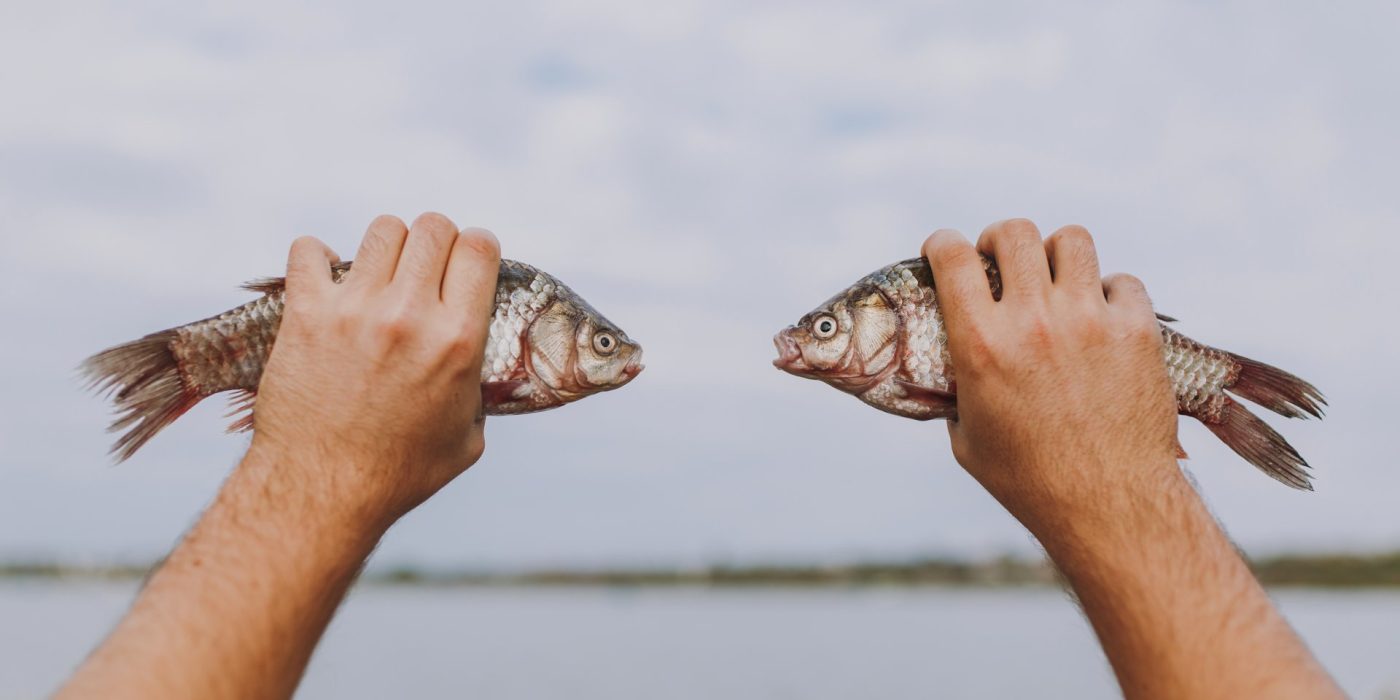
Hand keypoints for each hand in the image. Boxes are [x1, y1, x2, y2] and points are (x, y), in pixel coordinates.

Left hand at [250, 212, 500, 529]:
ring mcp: (356, 312)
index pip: (480, 248)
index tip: (465, 264)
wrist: (323, 491)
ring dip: (385, 248)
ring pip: (382, 230)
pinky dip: (315, 259)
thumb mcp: (468, 436)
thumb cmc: (400, 473)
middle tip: (422, 271)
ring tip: (376, 277)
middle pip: (434, 226)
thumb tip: (480, 370)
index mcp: (459, 341)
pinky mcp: (307, 315)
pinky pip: (308, 251)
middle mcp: (411, 317)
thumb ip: (479, 390)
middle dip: (435, 242)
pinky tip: (325, 284)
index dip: (477, 248)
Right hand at [922, 219, 1179, 536]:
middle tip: (1003, 261)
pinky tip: (1103, 318)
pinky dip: (1110, 293)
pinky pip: (1122, 281)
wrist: (1109, 505)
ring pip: (1071, 240)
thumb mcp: (967, 437)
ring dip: (1058, 255)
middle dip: (1000, 239)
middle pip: (1013, 233)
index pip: (951, 256)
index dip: (942, 244)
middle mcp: (1033, 321)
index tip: (945, 252)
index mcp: (980, 345)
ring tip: (1057, 279)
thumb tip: (950, 373)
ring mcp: (1090, 320)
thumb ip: (957, 390)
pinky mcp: (1138, 330)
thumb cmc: (1029, 481)